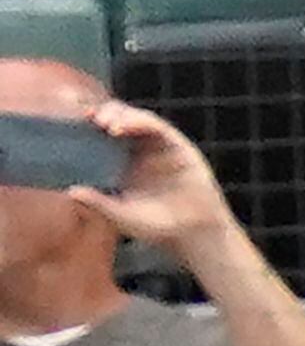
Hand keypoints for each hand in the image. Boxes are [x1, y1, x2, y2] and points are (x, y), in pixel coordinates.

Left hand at [67, 102, 241, 261]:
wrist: (194, 233)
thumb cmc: (157, 225)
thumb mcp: (122, 216)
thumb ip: (99, 204)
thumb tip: (71, 192)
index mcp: (122, 160)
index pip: (101, 134)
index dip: (87, 124)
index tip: (69, 120)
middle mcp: (139, 148)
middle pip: (117, 119)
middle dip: (101, 113)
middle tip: (86, 117)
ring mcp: (159, 145)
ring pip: (136, 118)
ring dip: (118, 114)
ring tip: (103, 122)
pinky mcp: (178, 146)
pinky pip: (157, 127)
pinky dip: (139, 122)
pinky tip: (121, 127)